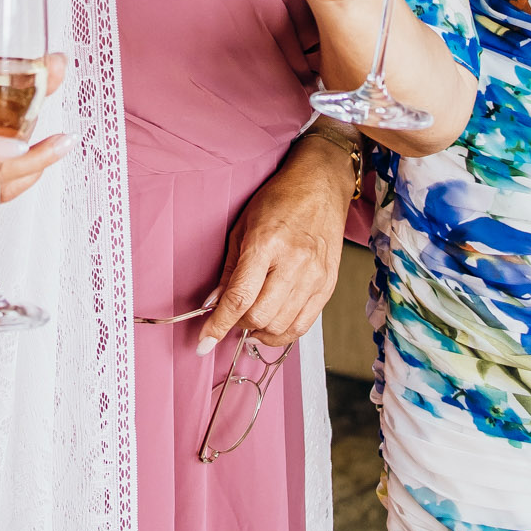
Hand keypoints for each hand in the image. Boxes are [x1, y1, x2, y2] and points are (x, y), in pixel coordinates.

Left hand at [198, 134, 353, 352]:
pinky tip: (271, 326)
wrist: (321, 187)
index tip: (203, 344)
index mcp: (265, 245)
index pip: (239, 297)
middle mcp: (293, 264)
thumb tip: (213, 304)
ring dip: (259, 332)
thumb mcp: (242, 227)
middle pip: (260, 316)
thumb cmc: (278, 201)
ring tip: (250, 321)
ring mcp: (315, 277)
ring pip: (281, 326)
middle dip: (238, 325)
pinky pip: (304, 325)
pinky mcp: (328, 286)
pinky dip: (283, 333)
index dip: (218, 325)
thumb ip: (229, 270)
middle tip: (230, 316)